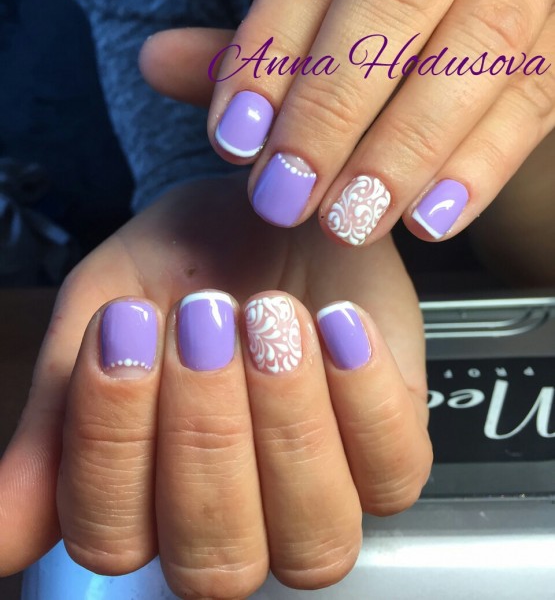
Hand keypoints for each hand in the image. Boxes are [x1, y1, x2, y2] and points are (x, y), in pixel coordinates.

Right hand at [0, 174, 430, 596]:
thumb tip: (2, 535)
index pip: (111, 538)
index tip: (125, 326)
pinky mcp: (391, 451)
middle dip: (204, 432)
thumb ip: (60, 415)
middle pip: (215, 560)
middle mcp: (235, 520)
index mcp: (147, 497)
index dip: (113, 440)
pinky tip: (337, 322)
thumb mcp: (105, 306)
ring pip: (314, 540)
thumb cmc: (184, 258)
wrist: (266, 205)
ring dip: (287, 425)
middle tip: (203, 317)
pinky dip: (364, 399)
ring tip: (268, 317)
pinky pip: (395, 475)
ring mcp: (321, 494)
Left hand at [144, 0, 554, 245]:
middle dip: (333, 106)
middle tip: (286, 196)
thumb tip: (156, 60)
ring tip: (351, 218)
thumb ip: (254, 48)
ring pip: (474, 47)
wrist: (507, 33)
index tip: (234, 142)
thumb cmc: (400, 34)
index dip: (269, 54)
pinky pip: (534, 99)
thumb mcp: (322, 28)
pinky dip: (478, 166)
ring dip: (403, 145)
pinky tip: (430, 220)